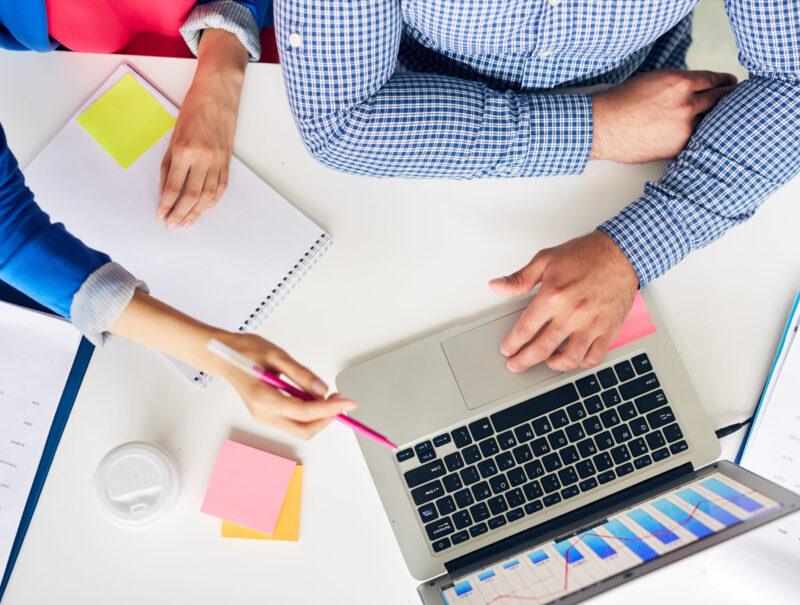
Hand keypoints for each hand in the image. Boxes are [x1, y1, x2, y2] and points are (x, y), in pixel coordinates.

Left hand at [157, 29, 247, 229]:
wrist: (218, 93)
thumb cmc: (194, 109)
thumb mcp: (173, 136)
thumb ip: (167, 165)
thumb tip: (164, 190)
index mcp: (184, 151)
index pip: (174, 188)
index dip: (167, 206)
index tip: (161, 216)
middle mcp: (202, 158)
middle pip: (191, 196)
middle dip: (180, 214)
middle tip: (172, 225)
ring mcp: (217, 160)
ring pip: (208, 196)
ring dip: (196, 212)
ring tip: (187, 222)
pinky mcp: (227, 160)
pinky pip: (221, 187)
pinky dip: (212, 201)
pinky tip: (204, 208)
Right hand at [209, 333, 357, 438]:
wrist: (223, 357)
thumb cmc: (245, 352)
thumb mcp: (276, 355)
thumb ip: (301, 374)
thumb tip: (323, 390)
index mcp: (264, 399)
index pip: (305, 412)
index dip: (330, 409)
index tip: (348, 402)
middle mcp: (263, 414)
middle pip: (304, 430)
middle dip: (327, 418)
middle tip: (340, 400)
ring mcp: (264, 417)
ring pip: (300, 428)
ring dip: (319, 416)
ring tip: (329, 396)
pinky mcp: (267, 415)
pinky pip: (293, 421)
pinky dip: (309, 413)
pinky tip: (314, 397)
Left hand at [489, 230, 638, 372]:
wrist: (621, 252)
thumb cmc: (586, 255)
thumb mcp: (545, 260)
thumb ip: (519, 278)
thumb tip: (497, 286)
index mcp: (553, 296)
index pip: (525, 330)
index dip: (512, 344)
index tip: (507, 349)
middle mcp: (572, 313)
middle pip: (542, 349)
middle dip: (523, 361)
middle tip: (515, 365)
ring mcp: (592, 323)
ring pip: (569, 359)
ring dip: (553, 365)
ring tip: (546, 361)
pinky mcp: (609, 329)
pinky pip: (594, 357)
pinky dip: (581, 363)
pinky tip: (573, 357)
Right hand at [590, 69, 737, 163]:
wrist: (602, 127)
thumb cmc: (621, 102)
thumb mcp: (652, 80)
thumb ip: (677, 83)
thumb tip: (696, 89)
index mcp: (679, 82)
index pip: (714, 80)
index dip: (725, 82)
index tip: (731, 85)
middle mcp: (686, 103)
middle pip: (719, 99)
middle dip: (727, 98)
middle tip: (732, 100)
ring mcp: (683, 126)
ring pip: (711, 121)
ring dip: (715, 121)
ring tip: (718, 121)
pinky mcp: (677, 146)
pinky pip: (696, 139)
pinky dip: (699, 137)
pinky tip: (700, 138)